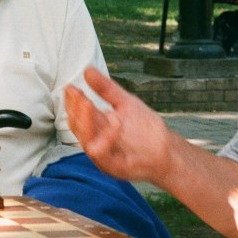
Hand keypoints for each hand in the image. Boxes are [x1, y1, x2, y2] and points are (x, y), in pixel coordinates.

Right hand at [63, 67, 173, 181]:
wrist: (166, 150)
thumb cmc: (145, 128)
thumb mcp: (125, 102)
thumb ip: (105, 88)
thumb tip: (87, 70)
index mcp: (96, 126)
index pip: (77, 114)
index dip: (72, 101)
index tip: (71, 88)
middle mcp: (96, 141)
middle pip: (78, 127)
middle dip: (76, 110)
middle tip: (78, 95)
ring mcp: (103, 156)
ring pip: (86, 141)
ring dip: (86, 123)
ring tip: (88, 105)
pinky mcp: (113, 167)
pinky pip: (104, 156)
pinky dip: (107, 139)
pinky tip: (115, 123)